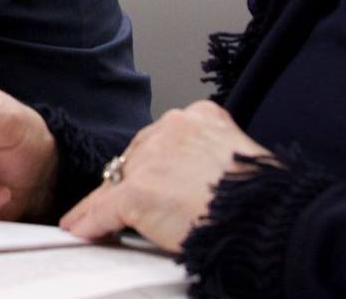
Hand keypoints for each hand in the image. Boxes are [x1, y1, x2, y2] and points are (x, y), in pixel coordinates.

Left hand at [60, 100, 267, 252]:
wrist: (266, 219)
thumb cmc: (265, 199)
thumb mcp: (242, 158)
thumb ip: (213, 157)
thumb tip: (201, 177)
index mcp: (201, 116)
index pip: (164, 139)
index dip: (154, 163)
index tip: (150, 178)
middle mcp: (172, 128)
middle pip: (137, 156)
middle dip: (129, 179)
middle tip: (120, 201)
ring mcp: (152, 160)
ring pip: (117, 181)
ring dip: (103, 202)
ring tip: (86, 218)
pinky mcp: (137, 192)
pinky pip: (104, 209)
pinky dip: (90, 221)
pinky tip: (79, 229)